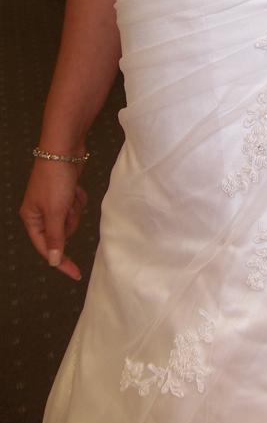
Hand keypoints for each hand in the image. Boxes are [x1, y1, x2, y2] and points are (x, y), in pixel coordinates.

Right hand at [20, 159, 87, 280]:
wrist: (64, 149)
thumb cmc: (55, 179)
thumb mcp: (55, 212)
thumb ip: (55, 238)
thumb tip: (52, 261)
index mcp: (31, 218)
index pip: (45, 248)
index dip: (61, 261)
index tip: (76, 273)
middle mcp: (39, 211)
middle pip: (61, 232)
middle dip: (70, 220)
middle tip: (68, 206)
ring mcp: (52, 201)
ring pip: (71, 217)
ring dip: (75, 207)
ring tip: (71, 192)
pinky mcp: (64, 191)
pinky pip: (76, 204)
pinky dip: (78, 197)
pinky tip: (75, 186)